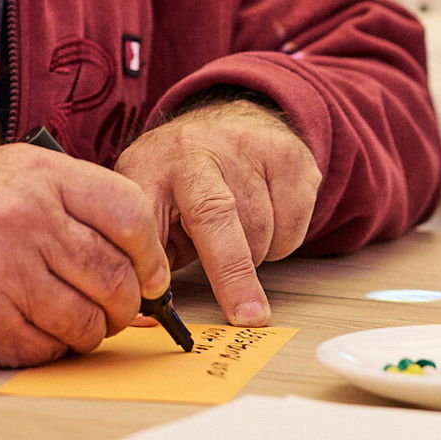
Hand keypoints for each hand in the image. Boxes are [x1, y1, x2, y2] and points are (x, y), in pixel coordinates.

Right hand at [0, 144, 169, 368]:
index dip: (151, 254)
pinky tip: (30, 326)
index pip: (130, 215)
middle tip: (117, 307)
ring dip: (92, 331)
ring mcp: (3, 274)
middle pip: (116, 277)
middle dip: (128, 303)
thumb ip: (81, 204)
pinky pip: (49, 350)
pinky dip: (51, 347)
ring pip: (89, 322)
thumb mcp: (16, 174)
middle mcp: (24, 220)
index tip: (150, 273)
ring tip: (72, 318)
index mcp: (40, 176)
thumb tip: (149, 261)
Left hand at [115, 99, 321, 326]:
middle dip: (230, 273)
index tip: (162, 299)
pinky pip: (293, 224)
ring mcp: (244, 146)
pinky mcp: (288, 154)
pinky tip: (266, 217)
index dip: (152, 260)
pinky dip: (283, 239)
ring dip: (254, 254)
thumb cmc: (183, 184)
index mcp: (149, 167)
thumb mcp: (151, 210)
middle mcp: (194, 149)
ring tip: (238, 234)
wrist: (229, 122)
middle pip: (214, 214)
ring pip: (260, 229)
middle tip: (246, 316)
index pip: (147, 216)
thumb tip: (150, 314)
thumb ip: (149, 258)